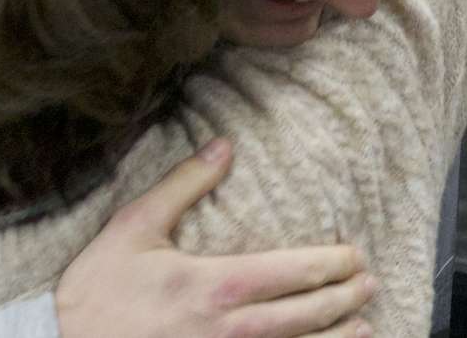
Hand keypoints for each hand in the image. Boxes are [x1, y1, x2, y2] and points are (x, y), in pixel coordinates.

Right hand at [55, 139, 375, 337]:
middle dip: (345, 298)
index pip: (294, 272)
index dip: (333, 264)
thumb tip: (224, 146)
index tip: (354, 255)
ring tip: (366, 327)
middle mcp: (230, 329)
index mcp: (215, 284)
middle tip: (370, 283)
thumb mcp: (133, 228)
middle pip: (307, 314)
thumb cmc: (96, 292)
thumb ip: (183, 185)